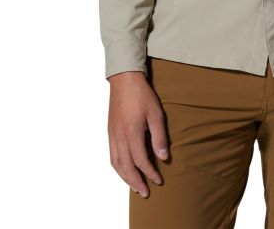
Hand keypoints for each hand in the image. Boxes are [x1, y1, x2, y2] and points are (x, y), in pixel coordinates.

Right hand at [107, 71, 168, 197]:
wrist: (124, 80)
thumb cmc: (142, 95)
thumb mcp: (156, 114)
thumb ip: (159, 137)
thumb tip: (163, 157)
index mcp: (132, 133)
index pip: (141, 160)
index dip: (150, 172)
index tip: (159, 179)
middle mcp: (119, 137)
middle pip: (126, 167)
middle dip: (136, 182)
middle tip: (145, 192)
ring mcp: (112, 135)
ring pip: (116, 164)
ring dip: (125, 178)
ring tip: (134, 186)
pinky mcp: (110, 132)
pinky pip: (112, 155)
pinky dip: (118, 167)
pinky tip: (124, 170)